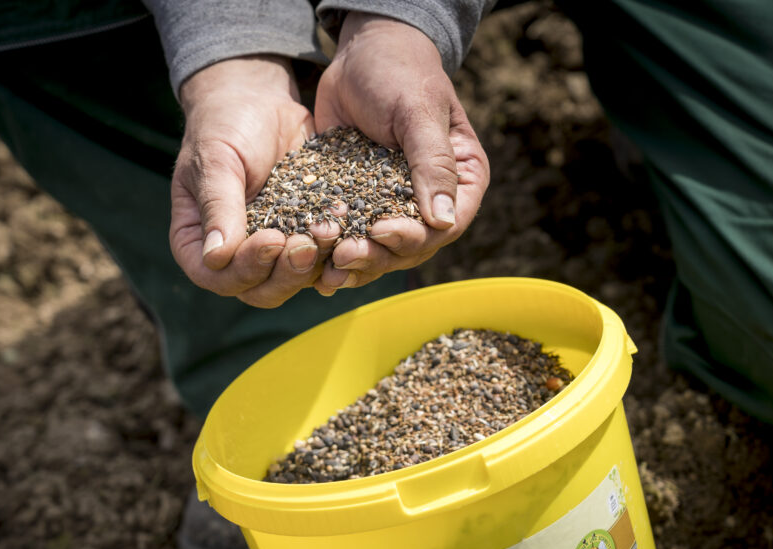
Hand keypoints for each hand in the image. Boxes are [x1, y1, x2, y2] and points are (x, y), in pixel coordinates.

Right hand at [171, 57, 339, 307]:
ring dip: (315, 263)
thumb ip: (217, 207)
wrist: (257, 101)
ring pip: (295, 279)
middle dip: (287, 273)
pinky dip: (336, 248)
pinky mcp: (304, 236)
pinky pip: (322, 257)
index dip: (246, 268)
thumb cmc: (223, 126)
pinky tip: (349, 227)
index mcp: (198, 244)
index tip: (271, 239)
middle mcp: (235, 256)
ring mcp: (272, 250)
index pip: (219, 277)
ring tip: (330, 231)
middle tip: (307, 244)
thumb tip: (215, 257)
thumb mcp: (216, 160)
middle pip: (261, 289)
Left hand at [313, 12, 489, 294]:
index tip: (380, 231)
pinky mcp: (360, 202)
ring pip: (379, 249)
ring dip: (354, 262)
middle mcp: (431, 199)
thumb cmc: (400, 72)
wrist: (361, 53)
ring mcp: (394, 204)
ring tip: (327, 270)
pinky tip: (311, 259)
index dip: (414, 238)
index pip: (445, 226)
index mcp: (460, 179)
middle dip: (377, 256)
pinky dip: (332, 249)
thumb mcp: (417, 113)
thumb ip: (431, 164)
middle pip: (410, 247)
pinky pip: (350, 234)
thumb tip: (443, 221)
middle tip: (344, 255)